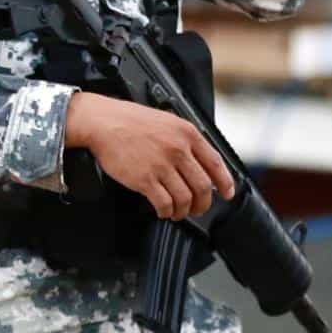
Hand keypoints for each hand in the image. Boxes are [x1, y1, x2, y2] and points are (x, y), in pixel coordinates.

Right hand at [64, 92, 234, 220]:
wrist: (103, 122)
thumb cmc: (130, 120)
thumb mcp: (167, 121)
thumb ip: (185, 140)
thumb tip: (200, 162)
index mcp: (187, 134)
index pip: (216, 163)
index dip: (225, 183)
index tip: (227, 193)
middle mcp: (178, 149)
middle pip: (203, 186)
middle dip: (203, 204)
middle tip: (198, 208)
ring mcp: (162, 165)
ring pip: (185, 199)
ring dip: (184, 211)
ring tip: (178, 212)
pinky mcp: (145, 179)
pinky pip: (164, 203)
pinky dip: (166, 211)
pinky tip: (163, 210)